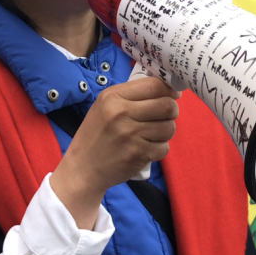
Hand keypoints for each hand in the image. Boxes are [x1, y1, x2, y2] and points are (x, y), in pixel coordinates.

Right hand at [51, 77, 179, 228]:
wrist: (82, 168)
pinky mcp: (139, 155)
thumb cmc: (96, 134)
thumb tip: (166, 90)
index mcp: (113, 97)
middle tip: (165, 115)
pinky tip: (146, 148)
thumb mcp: (104, 106)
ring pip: (169, 127)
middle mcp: (122, 113)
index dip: (169, 89)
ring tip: (153, 133)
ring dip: (166, 130)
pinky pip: (164, 147)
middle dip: (172, 110)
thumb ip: (131, 96)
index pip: (154, 85)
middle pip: (166, 105)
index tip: (172, 95)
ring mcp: (131, 135)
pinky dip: (160, 148)